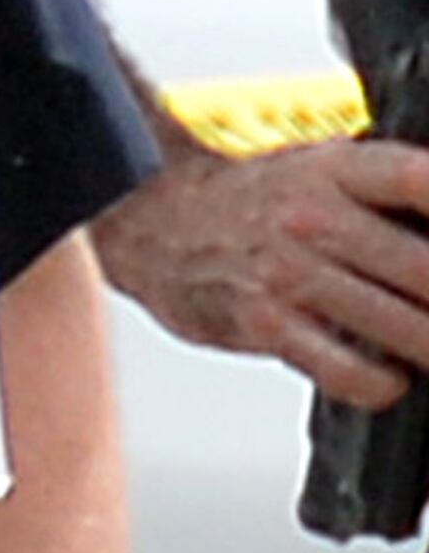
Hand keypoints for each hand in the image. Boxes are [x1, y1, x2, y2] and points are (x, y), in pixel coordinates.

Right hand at [89, 136, 428, 404]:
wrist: (151, 220)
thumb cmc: (250, 202)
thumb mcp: (318, 168)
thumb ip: (384, 192)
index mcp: (335, 169)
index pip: (419, 181)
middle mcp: (313, 217)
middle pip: (425, 269)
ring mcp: (288, 271)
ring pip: (401, 326)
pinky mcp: (265, 323)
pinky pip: (346, 370)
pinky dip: (382, 384)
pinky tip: (390, 379)